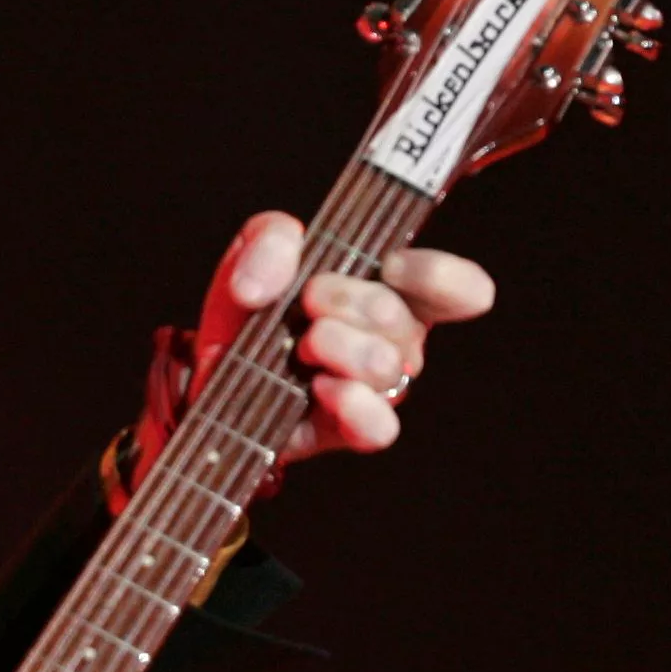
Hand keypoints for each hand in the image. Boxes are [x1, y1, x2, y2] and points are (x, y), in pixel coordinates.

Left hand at [167, 210, 497, 471]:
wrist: (211, 376)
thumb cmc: (252, 313)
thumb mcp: (254, 258)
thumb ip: (268, 241)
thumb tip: (269, 276)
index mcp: (393, 293)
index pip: (459, 290)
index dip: (439, 276)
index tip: (392, 264)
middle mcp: (395, 343)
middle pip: (403, 320)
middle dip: (349, 301)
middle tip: (308, 300)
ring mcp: (375, 390)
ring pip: (389, 368)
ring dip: (339, 347)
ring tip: (303, 347)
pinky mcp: (345, 430)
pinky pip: (379, 428)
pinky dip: (354, 405)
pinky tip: (323, 388)